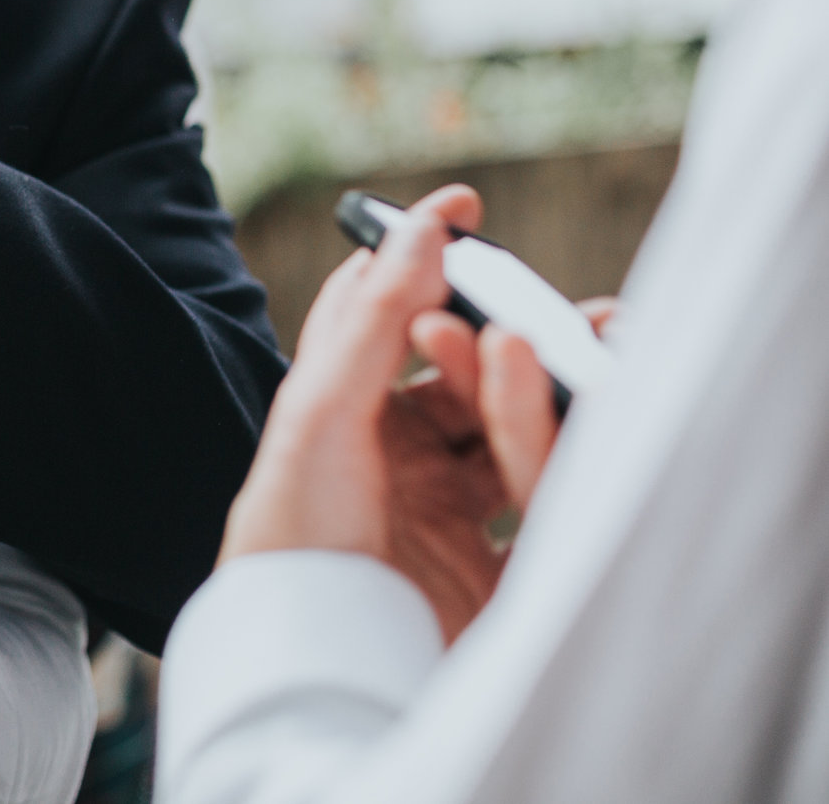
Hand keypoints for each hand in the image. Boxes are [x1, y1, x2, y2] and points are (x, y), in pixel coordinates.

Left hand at [218, 186, 587, 641]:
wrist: (313, 660)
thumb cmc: (289, 532)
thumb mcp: (321, 414)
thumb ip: (372, 322)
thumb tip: (420, 231)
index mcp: (339, 418)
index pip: (385, 320)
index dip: (423, 261)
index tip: (464, 206)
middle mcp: (390, 460)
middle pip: (464, 377)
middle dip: (512, 335)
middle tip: (562, 306)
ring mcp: (440, 514)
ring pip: (508, 433)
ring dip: (540, 390)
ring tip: (573, 353)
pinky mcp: (486, 571)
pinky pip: (539, 500)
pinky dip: (564, 455)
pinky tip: (577, 424)